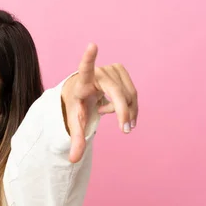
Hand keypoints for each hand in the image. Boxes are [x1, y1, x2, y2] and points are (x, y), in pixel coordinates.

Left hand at [62, 43, 138, 162]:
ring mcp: (110, 69)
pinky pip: (132, 91)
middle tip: (126, 130)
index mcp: (83, 81)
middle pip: (117, 93)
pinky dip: (130, 105)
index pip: (84, 67)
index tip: (92, 45)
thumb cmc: (77, 105)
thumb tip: (73, 160)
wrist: (81, 90)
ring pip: (128, 94)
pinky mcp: (120, 69)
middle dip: (123, 112)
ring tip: (113, 116)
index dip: (89, 57)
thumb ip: (75, 140)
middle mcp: (98, 72)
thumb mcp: (75, 122)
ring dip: (126, 110)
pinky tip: (119, 109)